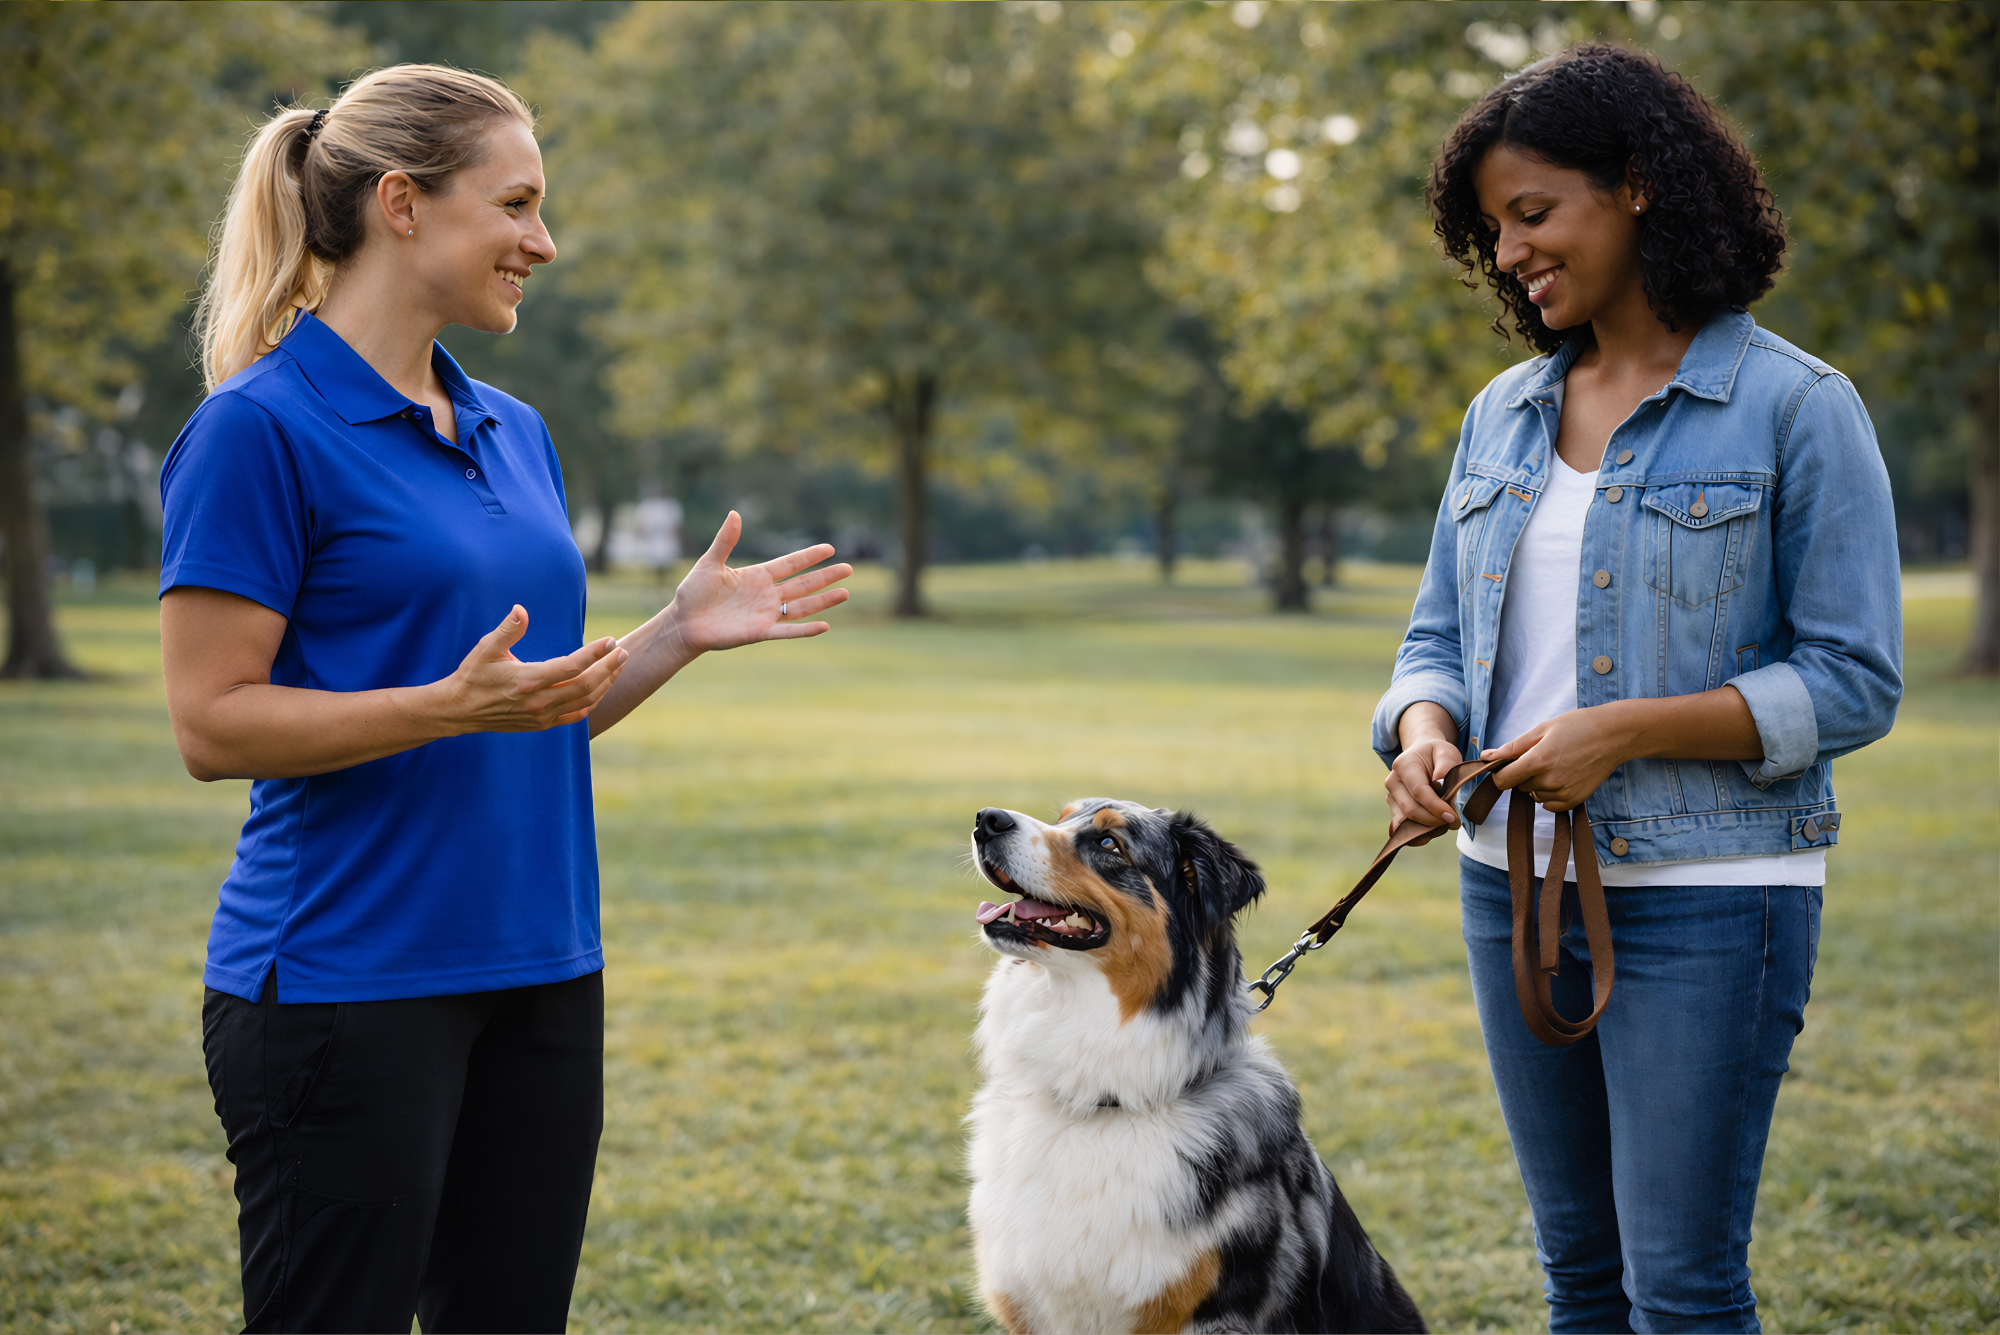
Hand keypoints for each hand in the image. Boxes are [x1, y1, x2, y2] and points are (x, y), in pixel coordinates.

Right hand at [433, 605, 627, 732]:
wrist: (459, 710)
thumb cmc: (473, 675)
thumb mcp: (485, 648)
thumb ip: (507, 629)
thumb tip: (521, 609)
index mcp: (527, 680)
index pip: (571, 667)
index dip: (594, 654)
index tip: (609, 641)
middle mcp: (538, 701)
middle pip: (586, 686)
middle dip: (609, 668)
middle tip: (623, 652)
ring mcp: (542, 716)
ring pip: (585, 702)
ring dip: (605, 684)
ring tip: (618, 667)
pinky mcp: (542, 724)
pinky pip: (575, 716)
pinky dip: (592, 702)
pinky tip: (601, 689)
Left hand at [667, 511, 851, 652]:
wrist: (683, 622)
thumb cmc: (694, 593)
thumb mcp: (710, 563)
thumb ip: (725, 541)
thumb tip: (735, 514)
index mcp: (757, 576)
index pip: (790, 564)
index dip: (809, 556)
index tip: (829, 549)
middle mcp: (766, 595)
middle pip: (803, 584)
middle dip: (825, 577)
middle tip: (849, 568)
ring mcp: (765, 614)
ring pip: (801, 606)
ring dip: (823, 600)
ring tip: (845, 592)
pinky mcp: (759, 633)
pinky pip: (787, 631)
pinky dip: (805, 630)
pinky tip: (824, 626)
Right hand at [1385, 701, 1462, 829]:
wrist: (1421, 755)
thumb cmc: (1436, 754)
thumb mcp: (1446, 751)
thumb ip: (1446, 764)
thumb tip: (1440, 781)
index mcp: (1404, 765)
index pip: (1418, 791)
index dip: (1435, 807)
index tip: (1452, 817)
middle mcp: (1393, 782)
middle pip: (1410, 810)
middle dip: (1433, 821)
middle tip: (1454, 822)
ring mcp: (1391, 797)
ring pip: (1405, 822)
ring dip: (1427, 829)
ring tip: (1445, 824)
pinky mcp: (1394, 809)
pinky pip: (1403, 828)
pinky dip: (1419, 834)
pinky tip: (1434, 829)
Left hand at [1480, 707, 1631, 811]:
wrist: (1612, 736)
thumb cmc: (1577, 727)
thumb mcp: (1542, 729)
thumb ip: (1512, 747)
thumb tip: (1486, 757)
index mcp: (1538, 760)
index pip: (1503, 780)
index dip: (1499, 773)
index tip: (1504, 766)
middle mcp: (1549, 780)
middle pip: (1519, 786)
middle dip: (1522, 773)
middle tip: (1541, 756)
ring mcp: (1563, 793)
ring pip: (1533, 794)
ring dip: (1537, 783)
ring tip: (1555, 764)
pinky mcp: (1574, 801)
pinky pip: (1548, 804)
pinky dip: (1550, 793)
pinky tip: (1562, 776)